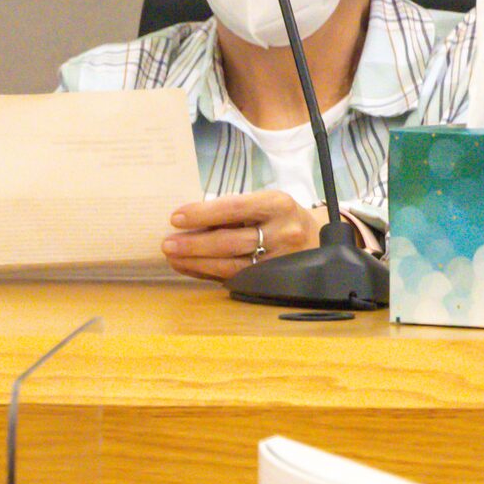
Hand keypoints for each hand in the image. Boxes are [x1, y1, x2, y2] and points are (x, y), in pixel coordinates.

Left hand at [163, 190, 324, 283]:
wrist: (316, 239)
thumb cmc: (279, 217)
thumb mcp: (264, 203)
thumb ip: (232, 211)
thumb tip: (187, 221)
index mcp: (277, 204)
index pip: (233, 208)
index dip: (202, 214)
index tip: (176, 217)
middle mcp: (283, 232)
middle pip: (230, 241)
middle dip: (194, 244)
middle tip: (167, 244)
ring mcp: (282, 260)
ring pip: (232, 266)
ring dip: (197, 262)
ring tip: (173, 258)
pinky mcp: (276, 281)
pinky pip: (237, 279)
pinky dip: (209, 273)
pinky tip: (191, 268)